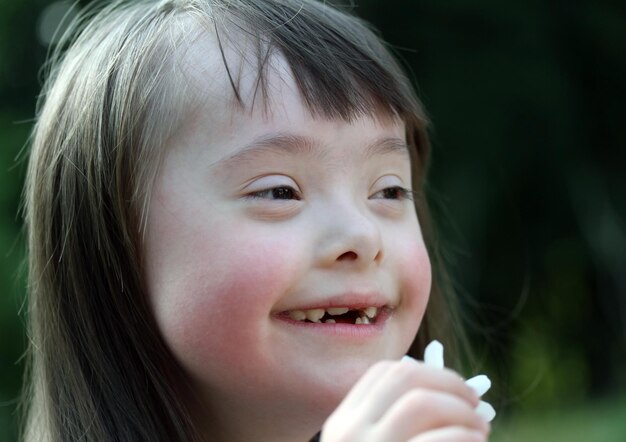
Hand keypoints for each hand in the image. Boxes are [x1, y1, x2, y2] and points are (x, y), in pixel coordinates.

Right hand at [321, 346, 491, 441]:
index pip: (384, 373)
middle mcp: (350, 431)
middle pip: (404, 378)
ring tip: (480, 427)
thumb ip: (396, 422)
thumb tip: (449, 392)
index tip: (455, 386)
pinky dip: (464, 436)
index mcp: (343, 423)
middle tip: (475, 401)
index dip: (427, 371)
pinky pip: (438, 440)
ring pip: (421, 403)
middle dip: (449, 383)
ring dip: (461, 410)